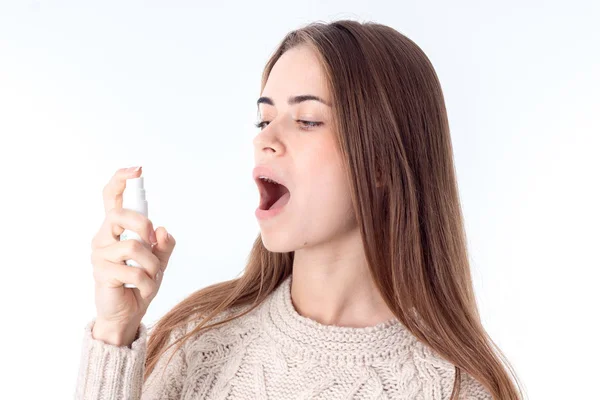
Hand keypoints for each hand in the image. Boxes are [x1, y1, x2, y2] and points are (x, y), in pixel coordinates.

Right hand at [89, 166, 175, 344]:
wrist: (127, 314)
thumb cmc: (140, 283)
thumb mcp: (159, 261)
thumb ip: (164, 244)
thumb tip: (162, 230)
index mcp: (115, 229)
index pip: (110, 197)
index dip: (120, 180)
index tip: (137, 170)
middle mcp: (103, 237)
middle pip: (121, 215)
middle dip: (144, 226)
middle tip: (153, 243)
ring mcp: (100, 255)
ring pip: (134, 246)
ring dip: (152, 263)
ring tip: (152, 276)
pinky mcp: (102, 273)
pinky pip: (134, 270)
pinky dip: (147, 281)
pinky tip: (143, 289)